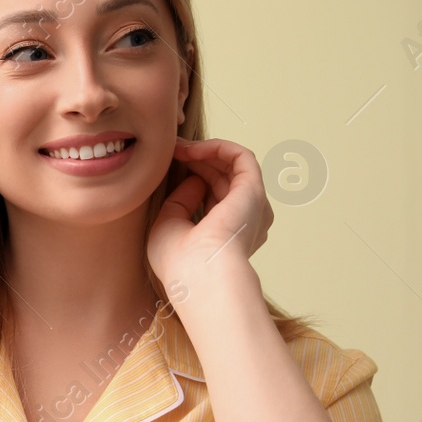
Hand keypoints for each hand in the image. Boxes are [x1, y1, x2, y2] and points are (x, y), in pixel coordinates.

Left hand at [148, 137, 272, 292]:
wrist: (199, 273)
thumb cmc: (179, 261)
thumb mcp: (169, 227)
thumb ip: (180, 201)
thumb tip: (194, 180)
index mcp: (226, 234)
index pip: (212, 196)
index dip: (191, 175)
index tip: (167, 165)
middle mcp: (244, 219)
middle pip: (222, 178)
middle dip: (195, 160)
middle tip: (170, 150)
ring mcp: (251, 205)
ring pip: (232, 166)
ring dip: (204, 151)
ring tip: (177, 148)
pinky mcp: (254, 191)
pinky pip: (242, 157)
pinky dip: (218, 148)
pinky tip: (193, 150)